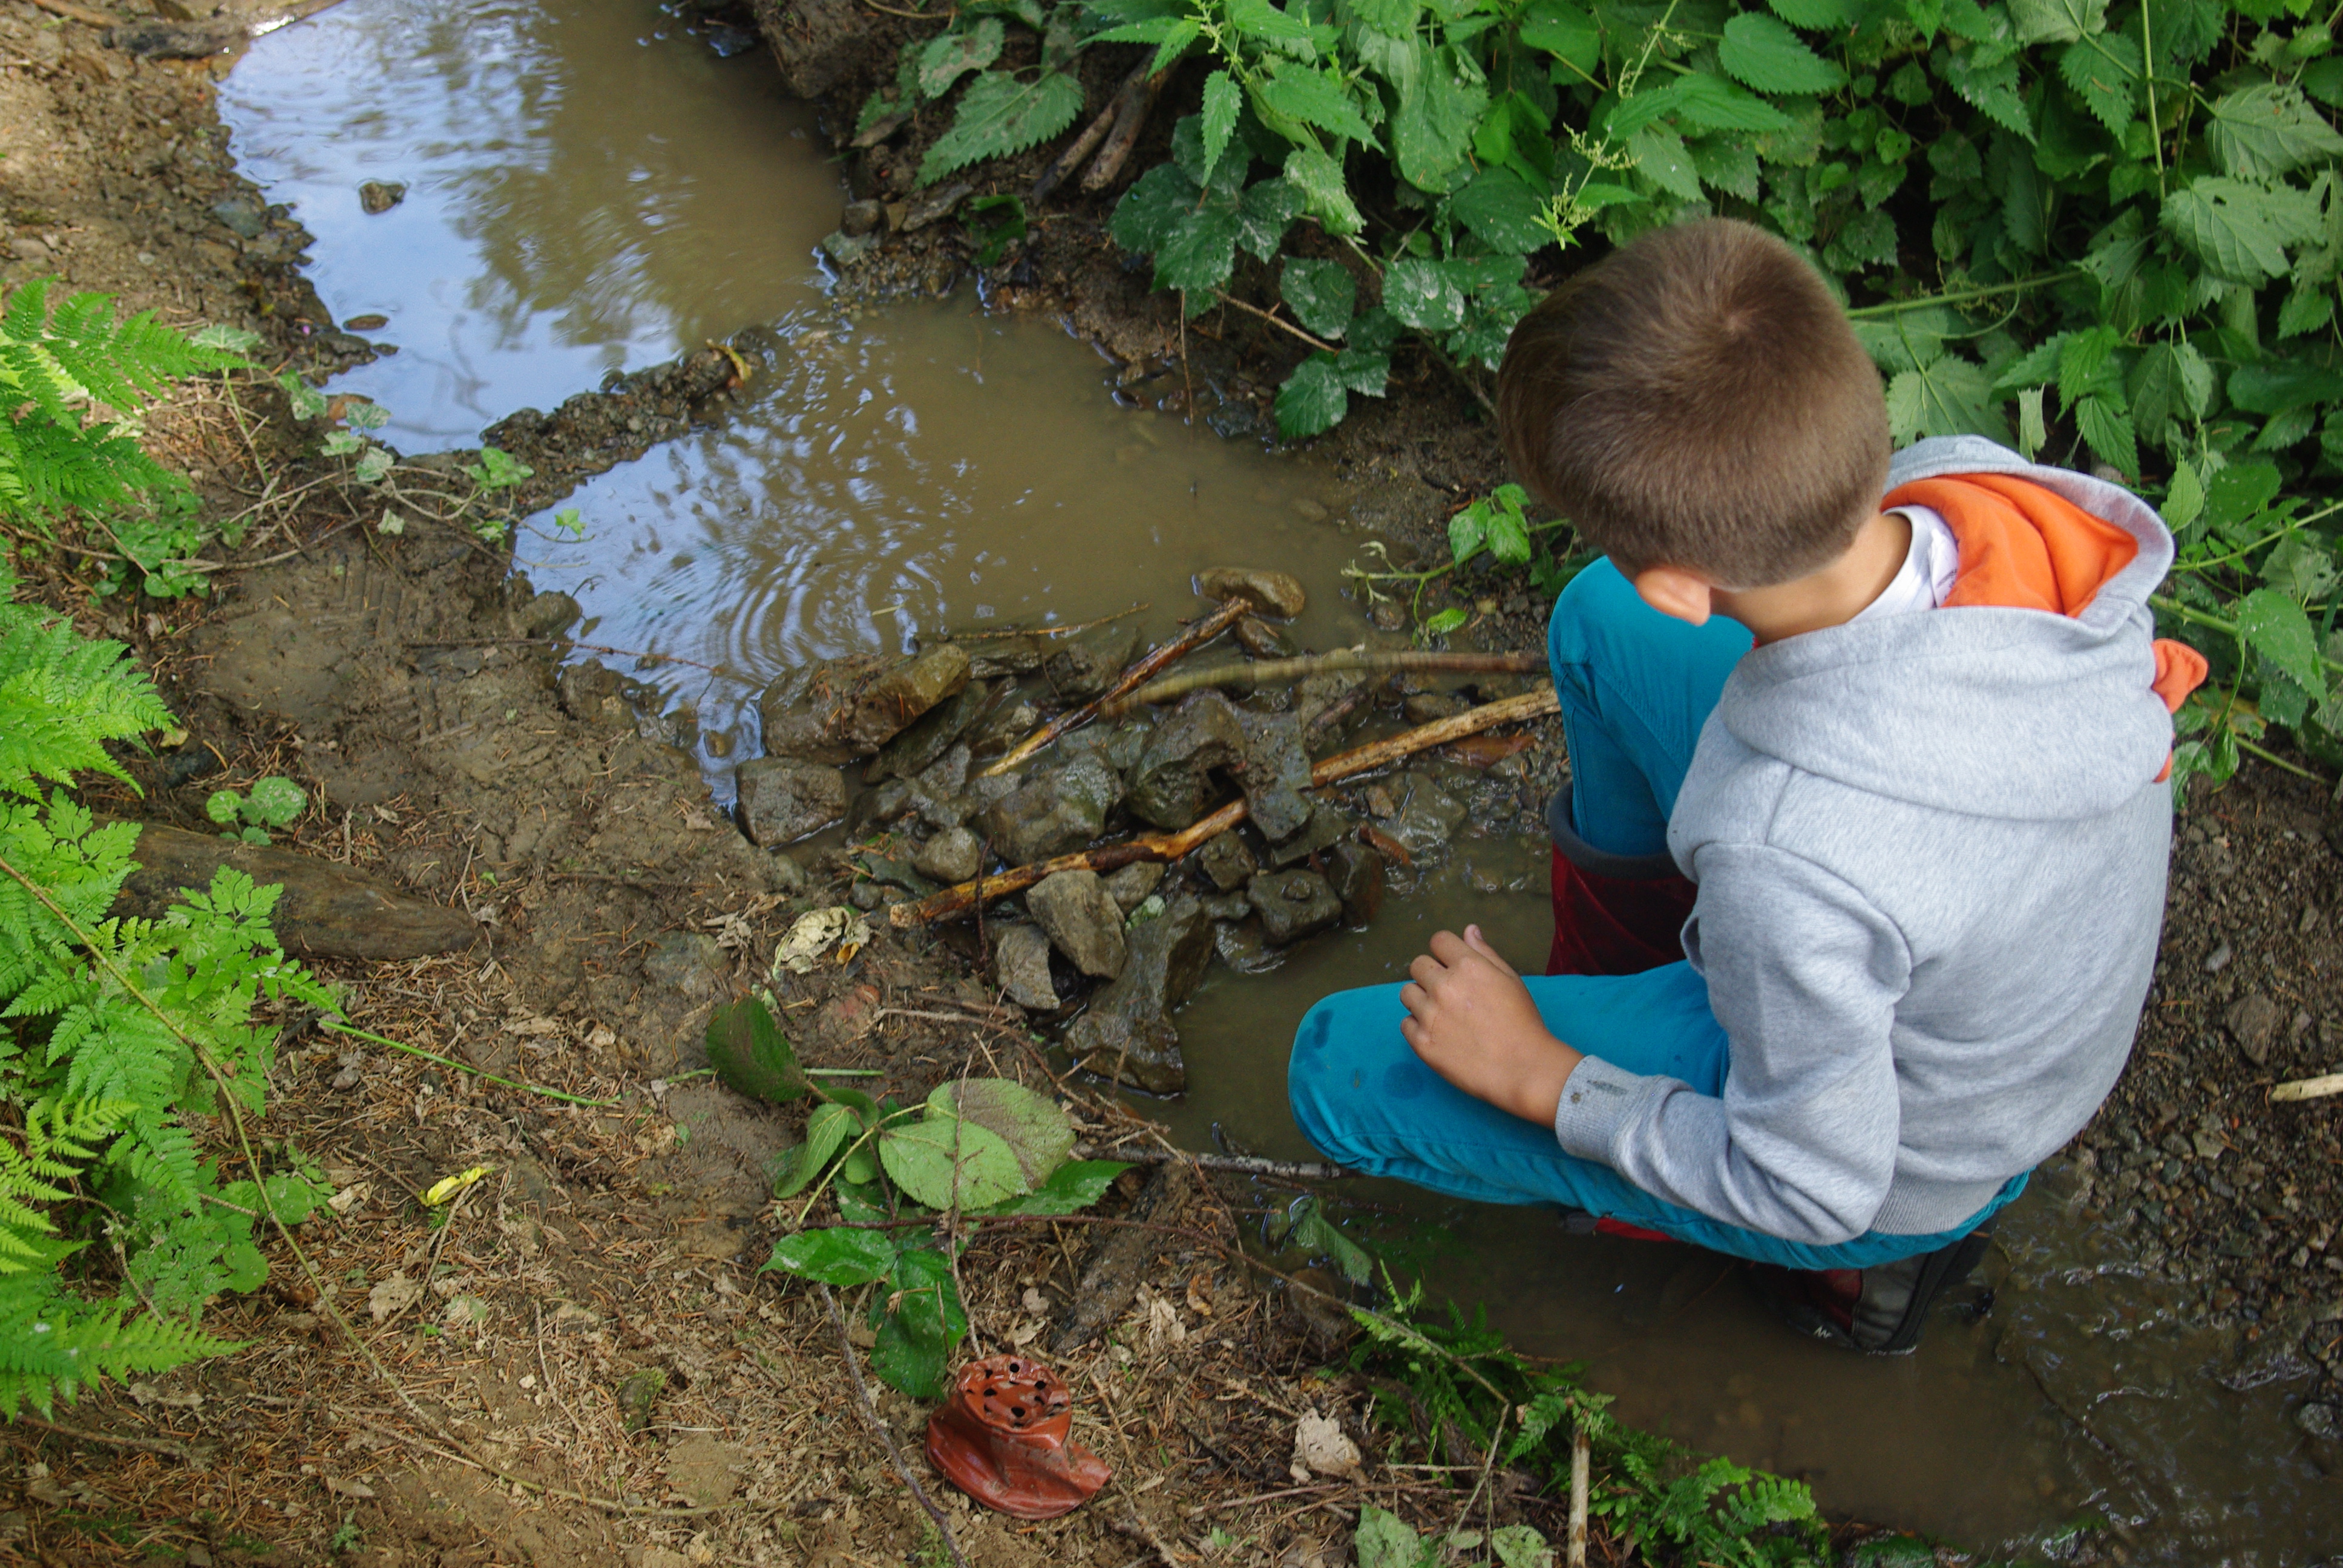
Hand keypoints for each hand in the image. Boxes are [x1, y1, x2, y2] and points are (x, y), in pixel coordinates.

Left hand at [1399, 925, 1583, 1126]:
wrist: (1523, 1068)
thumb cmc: (1522, 1023)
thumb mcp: (1511, 980)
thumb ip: (1485, 953)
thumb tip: (1468, 930)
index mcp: (1468, 966)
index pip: (1438, 940)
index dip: (1445, 951)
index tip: (1452, 964)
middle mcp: (1444, 986)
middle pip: (1417, 964)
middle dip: (1431, 973)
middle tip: (1449, 993)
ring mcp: (1430, 1015)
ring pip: (1407, 993)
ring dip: (1420, 999)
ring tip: (1442, 1013)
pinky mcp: (1422, 1043)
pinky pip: (1405, 1023)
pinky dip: (1417, 1026)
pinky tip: (1438, 1033)